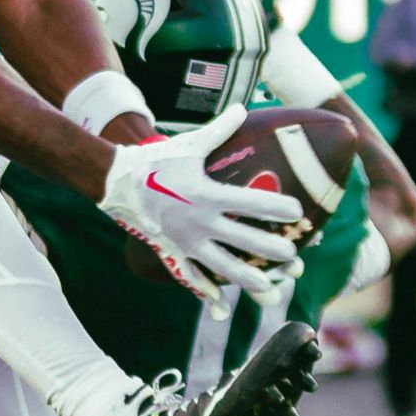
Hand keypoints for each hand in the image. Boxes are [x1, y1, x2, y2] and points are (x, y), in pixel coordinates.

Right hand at [98, 105, 302, 317]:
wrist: (117, 183)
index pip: (250, 202)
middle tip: (293, 257)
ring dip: (247, 280)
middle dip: (270, 250)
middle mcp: (199, 221)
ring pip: (222, 267)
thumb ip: (218, 131)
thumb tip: (241, 107)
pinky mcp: (173, 251)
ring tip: (270, 289)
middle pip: (243, 240)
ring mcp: (186, 241)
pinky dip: (205, 295)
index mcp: (206, 194)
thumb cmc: (156, 161)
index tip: (298, 212)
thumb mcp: (188, 145)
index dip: (276, 207)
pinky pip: (191, 278)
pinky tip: (221, 309)